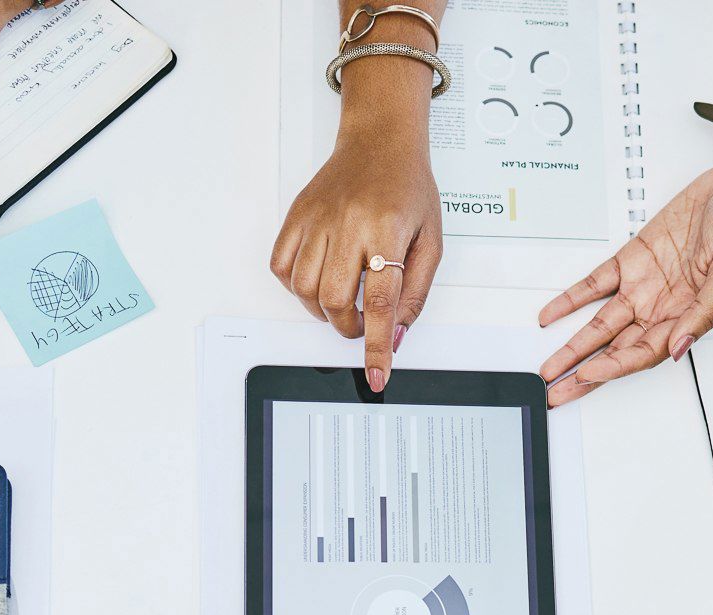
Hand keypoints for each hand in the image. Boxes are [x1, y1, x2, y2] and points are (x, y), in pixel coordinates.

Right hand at [271, 105, 440, 392]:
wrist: (380, 143)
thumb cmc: (407, 189)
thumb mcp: (431, 241)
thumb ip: (416, 292)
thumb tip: (398, 334)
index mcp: (387, 228)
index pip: (381, 300)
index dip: (378, 344)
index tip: (377, 374)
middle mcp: (348, 223)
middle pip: (335, 299)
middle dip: (349, 326)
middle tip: (363, 323)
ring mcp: (317, 218)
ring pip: (303, 288)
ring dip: (322, 310)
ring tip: (340, 303)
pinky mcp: (297, 215)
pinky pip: (281, 265)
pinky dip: (294, 287)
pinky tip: (315, 283)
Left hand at [538, 143, 712, 406]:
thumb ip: (705, 312)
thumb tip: (680, 346)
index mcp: (686, 317)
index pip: (642, 353)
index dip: (613, 367)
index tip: (587, 376)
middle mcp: (660, 308)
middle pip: (615, 350)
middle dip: (584, 373)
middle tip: (556, 392)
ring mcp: (642, 287)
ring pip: (599, 325)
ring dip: (573, 347)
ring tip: (549, 368)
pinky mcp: (629, 261)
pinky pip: (593, 286)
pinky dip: (570, 301)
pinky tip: (551, 316)